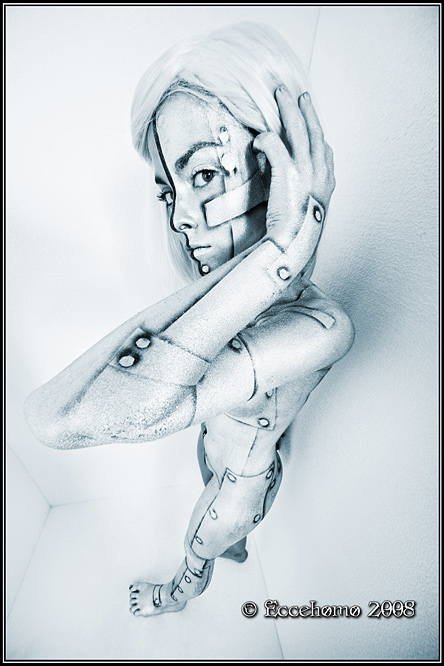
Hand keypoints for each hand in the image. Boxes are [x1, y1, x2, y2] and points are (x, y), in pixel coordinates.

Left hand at [253, 87, 334, 248]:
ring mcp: (306, 170)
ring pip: (297, 130)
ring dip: (288, 110)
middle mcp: (320, 172)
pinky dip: (265, 139)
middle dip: (305, 110)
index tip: (311, 120)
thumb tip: (279, 172)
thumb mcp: (302, 207)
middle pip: (313, 132)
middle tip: (298, 95)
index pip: (324, 150)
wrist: (291, 245)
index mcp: (326, 182)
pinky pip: (275, 145)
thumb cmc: (294, 232)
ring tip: (281, 95)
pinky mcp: (288, 172)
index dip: (317, 132)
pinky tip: (258, 138)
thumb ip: (296, 188)